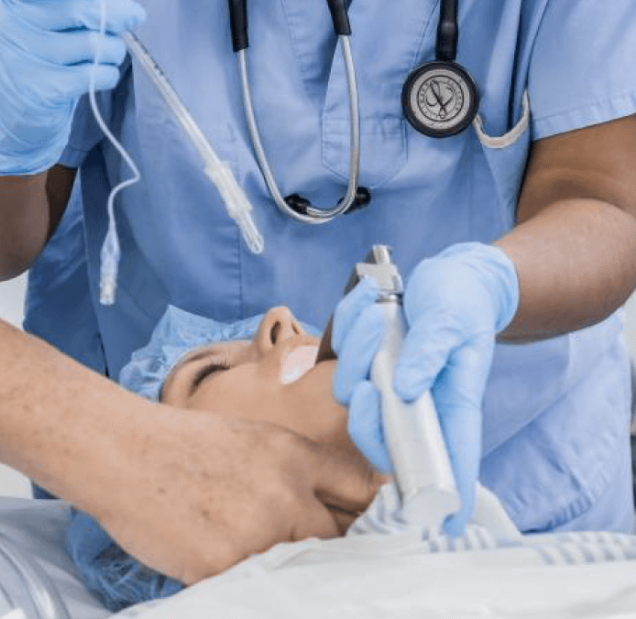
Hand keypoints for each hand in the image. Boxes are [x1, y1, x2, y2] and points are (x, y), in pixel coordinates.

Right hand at [0, 0, 145, 175]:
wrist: (15, 105)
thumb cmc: (38, 46)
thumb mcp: (41, 7)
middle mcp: (11, 22)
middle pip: (83, 8)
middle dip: (119, 12)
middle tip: (134, 16)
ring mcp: (23, 58)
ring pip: (95, 44)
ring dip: (115, 48)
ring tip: (109, 51)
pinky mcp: (40, 90)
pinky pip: (95, 75)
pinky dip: (108, 74)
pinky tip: (102, 73)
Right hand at [91, 406, 381, 584]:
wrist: (126, 453)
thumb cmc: (184, 445)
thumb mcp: (251, 438)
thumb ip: (295, 468)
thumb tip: (334, 501)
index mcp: (293, 454)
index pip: (360, 488)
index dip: (371, 509)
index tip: (375, 522)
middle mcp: (285, 492)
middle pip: (338, 536)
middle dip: (330, 544)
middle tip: (315, 547)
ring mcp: (258, 534)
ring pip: (301, 566)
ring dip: (292, 564)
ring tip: (262, 547)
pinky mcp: (227, 568)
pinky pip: (258, 585)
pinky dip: (251, 580)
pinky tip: (230, 559)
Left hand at [331, 242, 518, 534]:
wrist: (453, 275)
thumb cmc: (462, 302)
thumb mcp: (453, 320)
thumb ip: (431, 352)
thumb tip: (405, 389)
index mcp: (451, 405)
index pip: (448, 461)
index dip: (445, 497)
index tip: (442, 528)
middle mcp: (417, 401)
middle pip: (378, 435)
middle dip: (364, 410)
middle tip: (367, 379)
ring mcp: (388, 380)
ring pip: (351, 387)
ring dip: (357, 348)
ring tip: (381, 314)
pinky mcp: (369, 358)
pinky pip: (341, 350)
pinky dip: (349, 324)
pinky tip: (370, 302)